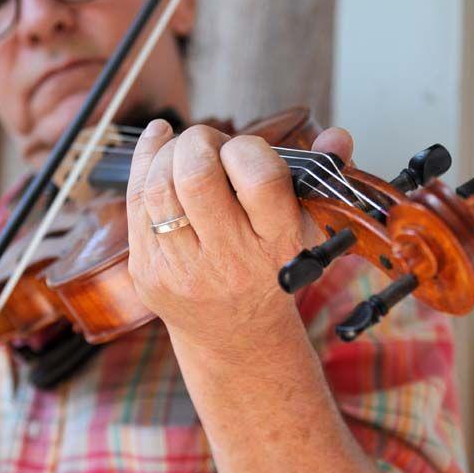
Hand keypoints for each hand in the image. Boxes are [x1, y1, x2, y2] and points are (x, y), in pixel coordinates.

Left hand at [126, 119, 352, 346]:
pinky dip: (144, 163)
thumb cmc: (271, 267)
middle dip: (199, 141)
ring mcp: (184, 270)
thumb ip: (319, 176)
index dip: (247, 148)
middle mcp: (230, 261)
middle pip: (196, 175)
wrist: (236, 336)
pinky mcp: (148, 272)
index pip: (260, 177)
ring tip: (185, 153)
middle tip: (208, 146)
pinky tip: (158, 146)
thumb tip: (338, 136)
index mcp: (277, 244)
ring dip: (169, 152)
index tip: (245, 152)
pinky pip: (135, 203)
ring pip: (158, 186)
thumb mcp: (304, 228)